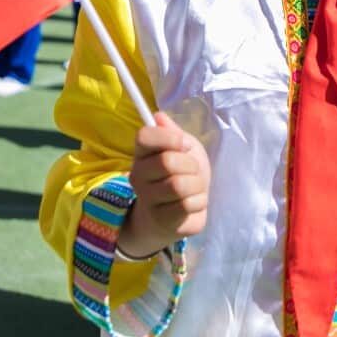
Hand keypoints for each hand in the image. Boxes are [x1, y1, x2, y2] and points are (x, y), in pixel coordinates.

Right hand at [118, 112, 210, 258]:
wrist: (178, 215)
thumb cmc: (182, 175)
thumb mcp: (184, 149)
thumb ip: (173, 133)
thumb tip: (159, 116)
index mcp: (142, 153)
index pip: (145, 136)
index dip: (169, 138)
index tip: (183, 144)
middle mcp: (138, 176)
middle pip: (167, 161)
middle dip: (191, 165)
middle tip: (192, 171)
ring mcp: (147, 199)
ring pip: (179, 186)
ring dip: (197, 185)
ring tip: (194, 188)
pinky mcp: (161, 220)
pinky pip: (186, 205)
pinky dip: (198, 202)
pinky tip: (193, 204)